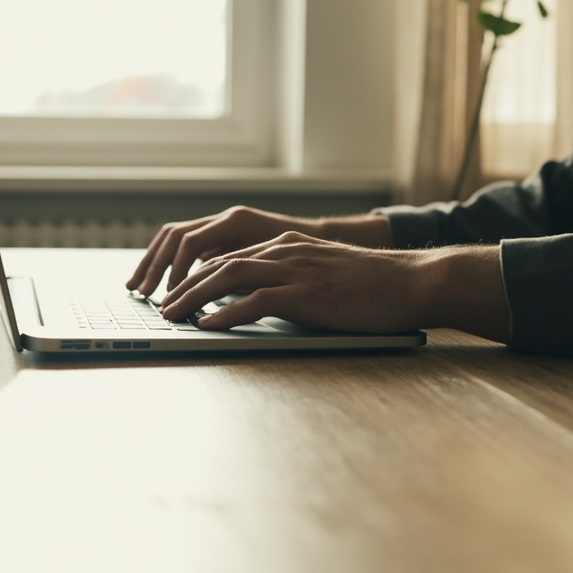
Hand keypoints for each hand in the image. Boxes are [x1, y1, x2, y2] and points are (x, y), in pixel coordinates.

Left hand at [126, 206, 393, 295]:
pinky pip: (255, 301)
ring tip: (172, 315)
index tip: (176, 294)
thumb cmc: (373, 286)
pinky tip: (207, 326)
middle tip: (162, 307)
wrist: (410, 282)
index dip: (197, 276)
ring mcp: (295, 270)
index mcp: (288, 246)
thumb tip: (263, 302)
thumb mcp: (324, 275)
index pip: (230, 257)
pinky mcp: (306, 294)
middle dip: (185, 285)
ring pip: (229, 277)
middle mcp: (285, 252)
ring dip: (194, 298)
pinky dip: (226, 314)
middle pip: (220, 264)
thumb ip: (292, 281)